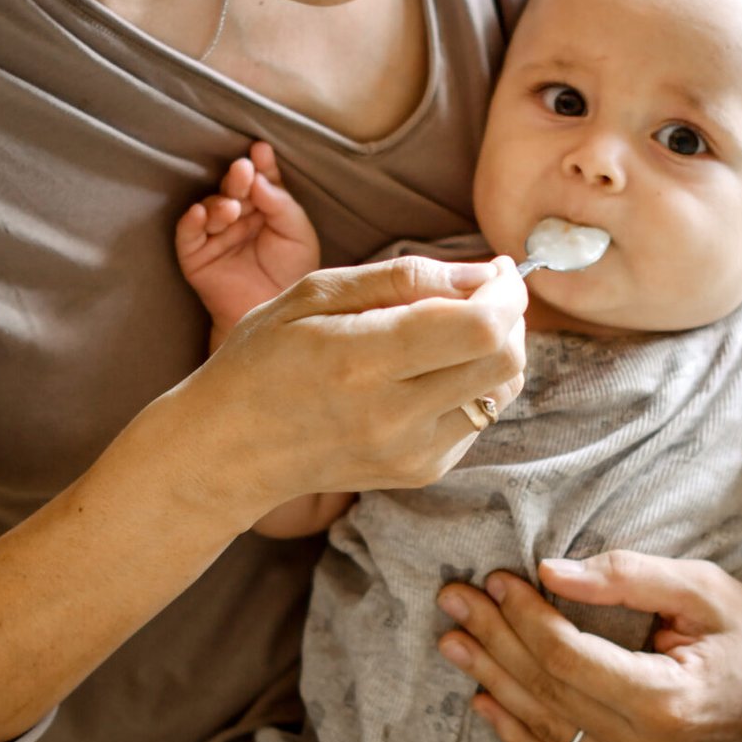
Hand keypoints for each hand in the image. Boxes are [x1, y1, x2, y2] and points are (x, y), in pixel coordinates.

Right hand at [176, 141, 319, 333]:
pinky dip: (190, 222)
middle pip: (232, 190)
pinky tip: (199, 213)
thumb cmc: (292, 272)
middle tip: (243, 169)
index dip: (259, 166)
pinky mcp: (195, 256)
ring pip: (209, 209)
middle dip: (237, 178)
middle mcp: (237, 217)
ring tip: (232, 208)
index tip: (260, 150)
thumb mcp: (296, 232)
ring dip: (218, 203)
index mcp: (263, 207)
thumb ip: (279, 202)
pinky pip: (187, 235)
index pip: (258, 180)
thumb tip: (258, 174)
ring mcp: (215, 235)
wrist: (276, 313)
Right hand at [181, 254, 527, 515]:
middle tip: (482, 294)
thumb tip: (483, 274)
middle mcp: (394, 415)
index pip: (480, 328)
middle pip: (507, 360)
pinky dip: (473, 383)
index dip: (507, 292)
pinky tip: (431, 370)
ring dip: (498, 349)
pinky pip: (479, 417)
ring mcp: (411, 452)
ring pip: (503, 390)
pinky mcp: (420, 471)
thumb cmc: (263, 358)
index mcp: (363, 360)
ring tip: (456, 327)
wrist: (230, 450)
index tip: (498, 270)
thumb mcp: (315, 293)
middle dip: (511, 316)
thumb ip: (403, 277)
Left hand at [435, 539, 741, 741]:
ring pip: (546, 726)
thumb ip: (624, 578)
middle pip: (548, 689)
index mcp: (669, 702)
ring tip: (454, 639)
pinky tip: (484, 701)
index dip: (524, 616)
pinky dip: (519, 735)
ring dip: (494, 679)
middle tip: (454, 598)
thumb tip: (551, 572)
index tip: (495, 577)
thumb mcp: (699, 586)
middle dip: (495, 638)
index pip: (569, 657)